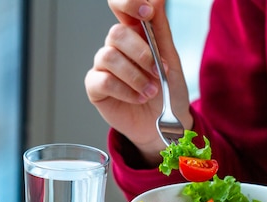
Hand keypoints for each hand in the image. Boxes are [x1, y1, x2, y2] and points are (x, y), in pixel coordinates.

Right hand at [84, 0, 192, 164]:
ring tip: (151, 91)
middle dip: (141, 53)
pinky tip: (137, 98)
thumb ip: (160, 30)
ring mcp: (103, 67)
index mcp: (135, 34)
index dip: (129, 3)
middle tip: (158, 72)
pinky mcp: (95, 87)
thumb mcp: (171, 60)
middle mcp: (116, 47)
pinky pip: (103, 80)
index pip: (121, 7)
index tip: (147, 12)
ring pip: (109, 56)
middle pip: (116, 33)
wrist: (164, 125)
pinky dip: (125, 90)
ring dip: (135, 76)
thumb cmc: (168, 92)